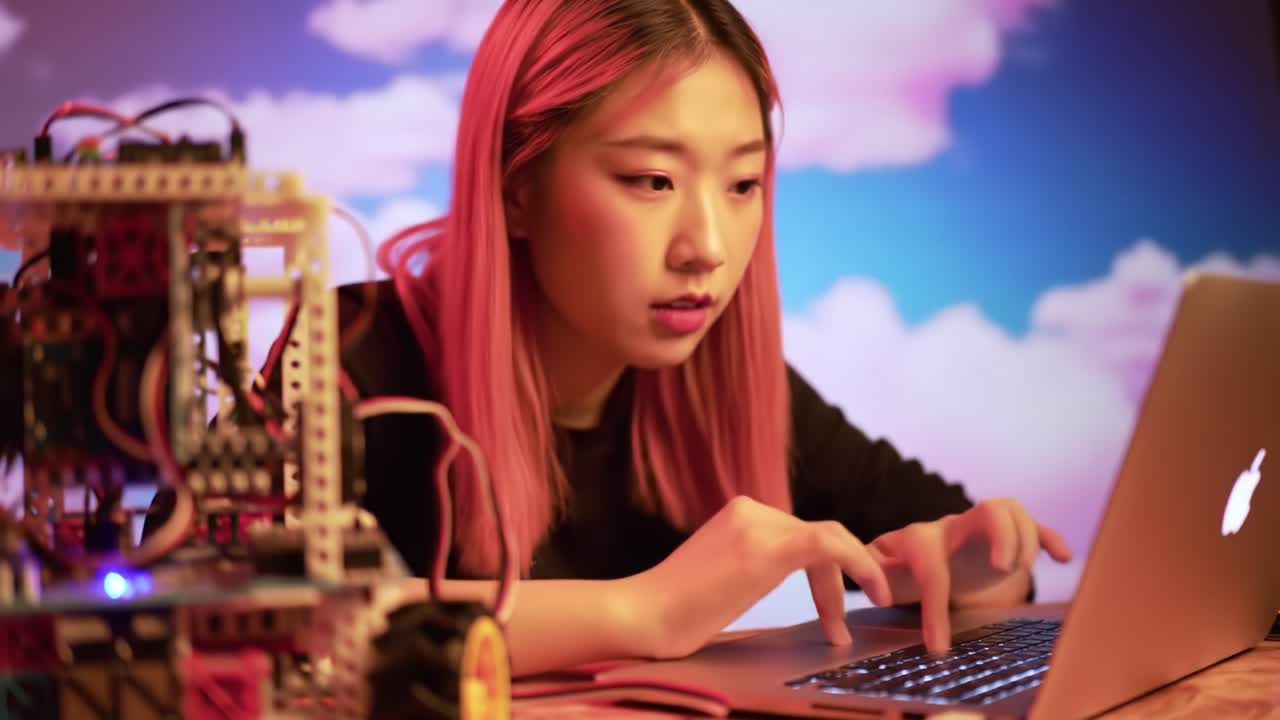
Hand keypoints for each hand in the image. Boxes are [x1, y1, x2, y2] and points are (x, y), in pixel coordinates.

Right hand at [623, 496, 892, 659]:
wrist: (644, 615)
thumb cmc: (673, 611)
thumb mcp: (722, 577)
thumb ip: (753, 566)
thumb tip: (781, 582)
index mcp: (740, 515)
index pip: (800, 536)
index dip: (826, 577)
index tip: (832, 617)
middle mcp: (751, 510)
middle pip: (819, 539)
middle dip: (838, 584)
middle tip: (837, 631)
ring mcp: (759, 524)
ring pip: (831, 540)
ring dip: (850, 582)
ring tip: (841, 630)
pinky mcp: (769, 546)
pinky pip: (831, 545)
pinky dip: (860, 565)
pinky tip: (875, 589)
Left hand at [867, 498, 1072, 653]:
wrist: (919, 553)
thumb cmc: (900, 568)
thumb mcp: (881, 571)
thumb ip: (871, 572)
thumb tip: (865, 582)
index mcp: (921, 539)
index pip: (933, 568)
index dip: (935, 607)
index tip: (939, 647)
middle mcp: (954, 526)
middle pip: (985, 510)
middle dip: (1000, 535)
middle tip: (1002, 568)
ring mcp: (981, 526)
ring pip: (1010, 509)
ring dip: (1024, 538)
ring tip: (1019, 570)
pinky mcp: (1003, 534)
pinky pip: (1031, 524)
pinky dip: (1049, 537)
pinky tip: (1062, 558)